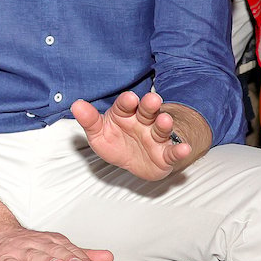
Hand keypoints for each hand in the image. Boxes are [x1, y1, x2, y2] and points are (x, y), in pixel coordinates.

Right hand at [0, 222, 113, 260]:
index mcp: (50, 243)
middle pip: (53, 251)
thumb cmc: (29, 246)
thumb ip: (82, 255)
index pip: (67, 249)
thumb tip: (107, 257)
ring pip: (33, 256)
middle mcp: (36, 246)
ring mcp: (19, 253)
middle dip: (66, 258)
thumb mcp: (57, 249)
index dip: (79, 257)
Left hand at [72, 91, 189, 180]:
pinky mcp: (165, 154)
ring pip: (161, 128)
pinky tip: (184, 148)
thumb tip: (76, 105)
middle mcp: (143, 122)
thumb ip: (89, 120)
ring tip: (165, 121)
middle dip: (149, 105)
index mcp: (125, 114)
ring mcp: (155, 137)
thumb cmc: (116, 142)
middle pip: (147, 111)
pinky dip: (179, 150)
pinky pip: (173, 152)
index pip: (126, 105)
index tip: (129, 99)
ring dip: (164, 124)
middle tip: (152, 99)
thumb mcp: (98, 133)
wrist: (134, 162)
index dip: (127, 102)